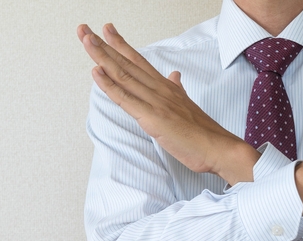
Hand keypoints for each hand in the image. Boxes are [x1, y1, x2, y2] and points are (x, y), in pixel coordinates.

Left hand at [78, 24, 259, 184]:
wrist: (218, 147)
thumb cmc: (203, 133)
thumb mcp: (188, 105)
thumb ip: (178, 88)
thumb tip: (175, 75)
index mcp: (166, 87)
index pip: (139, 61)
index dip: (121, 45)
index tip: (107, 30)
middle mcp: (159, 89)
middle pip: (126, 62)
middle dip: (103, 44)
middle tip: (84, 29)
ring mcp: (155, 101)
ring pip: (123, 74)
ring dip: (102, 56)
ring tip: (86, 39)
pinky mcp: (152, 117)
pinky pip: (126, 99)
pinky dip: (109, 85)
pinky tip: (96, 71)